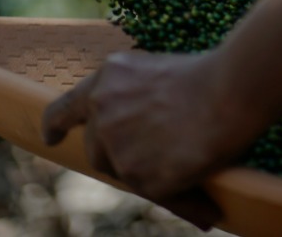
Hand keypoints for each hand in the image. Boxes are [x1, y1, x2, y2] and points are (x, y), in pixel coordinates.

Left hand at [41, 50, 253, 230]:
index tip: (52, 138)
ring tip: (195, 165)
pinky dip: (185, 203)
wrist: (230, 90)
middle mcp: (102, 112)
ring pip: (128, 174)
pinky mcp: (139, 176)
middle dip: (122, 155)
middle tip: (163, 150)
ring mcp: (118, 146)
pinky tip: (208, 207)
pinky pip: (161, 197)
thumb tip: (139, 138)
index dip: (56, 126)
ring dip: (155, 175)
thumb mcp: (158, 74)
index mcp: (107, 80)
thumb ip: (136, 98)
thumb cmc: (210, 76)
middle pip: (99, 150)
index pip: (64, 108)